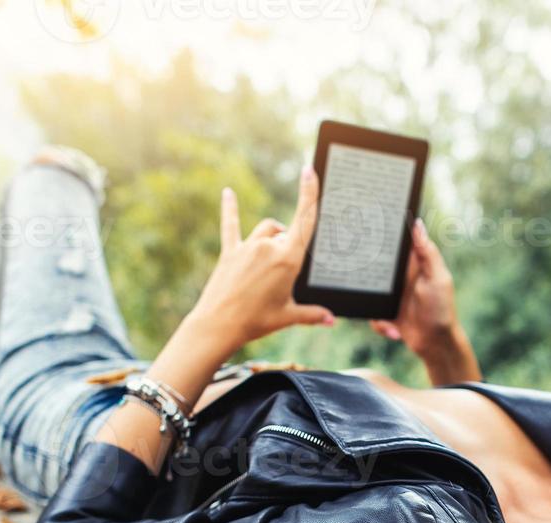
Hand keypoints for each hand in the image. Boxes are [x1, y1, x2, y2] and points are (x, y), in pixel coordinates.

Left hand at [187, 164, 334, 349]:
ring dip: (272, 237)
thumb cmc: (256, 322)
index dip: (309, 193)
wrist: (219, 325)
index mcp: (288, 260)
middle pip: (285, 232)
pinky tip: (227, 192)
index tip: (309, 170)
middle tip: (283, 278)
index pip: (304, 220)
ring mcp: (248, 247)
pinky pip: (231, 225)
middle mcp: (268, 247)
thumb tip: (331, 320)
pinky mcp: (230, 251)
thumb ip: (313, 314)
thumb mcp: (288, 317)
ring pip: (266, 230)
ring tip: (271, 258)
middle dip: (289, 247)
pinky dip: (230, 208)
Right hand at [370, 218, 458, 355]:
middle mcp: (401, 277)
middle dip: (368, 271)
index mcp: (414, 264)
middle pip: (377, 265)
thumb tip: (418, 224)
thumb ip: (427, 252)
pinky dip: (380, 324)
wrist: (435, 344)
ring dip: (375, 305)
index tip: (370, 227)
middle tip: (366, 278)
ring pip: (369, 290)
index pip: (397, 243)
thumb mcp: (437, 278)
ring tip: (390, 317)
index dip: (385, 234)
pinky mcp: (386, 312)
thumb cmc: (441, 309)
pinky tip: (394, 331)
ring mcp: (392, 295)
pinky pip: (371, 313)